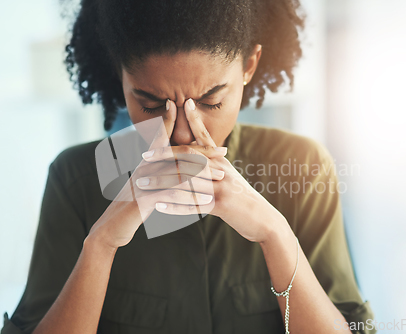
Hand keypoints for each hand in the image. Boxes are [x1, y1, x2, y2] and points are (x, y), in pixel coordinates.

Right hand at [88, 99, 226, 247]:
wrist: (111, 227)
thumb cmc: (133, 206)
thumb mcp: (148, 185)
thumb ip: (162, 172)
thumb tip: (179, 164)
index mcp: (148, 161)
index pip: (168, 139)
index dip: (188, 134)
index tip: (205, 127)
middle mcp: (145, 167)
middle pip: (179, 153)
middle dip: (203, 151)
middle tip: (225, 153)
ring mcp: (144, 182)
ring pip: (178, 172)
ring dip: (202, 174)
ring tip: (221, 177)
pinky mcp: (143, 199)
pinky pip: (171, 195)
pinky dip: (190, 196)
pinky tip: (205, 201)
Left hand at [142, 99, 285, 242]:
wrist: (264, 219)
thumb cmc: (244, 199)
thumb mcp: (230, 177)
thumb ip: (214, 165)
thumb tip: (199, 153)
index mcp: (221, 161)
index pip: (204, 137)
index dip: (193, 120)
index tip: (178, 105)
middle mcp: (221, 169)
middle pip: (188, 156)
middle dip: (163, 155)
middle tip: (143, 156)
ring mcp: (221, 186)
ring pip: (185, 180)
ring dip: (161, 182)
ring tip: (141, 184)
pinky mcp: (221, 204)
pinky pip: (193, 204)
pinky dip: (175, 206)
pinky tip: (159, 206)